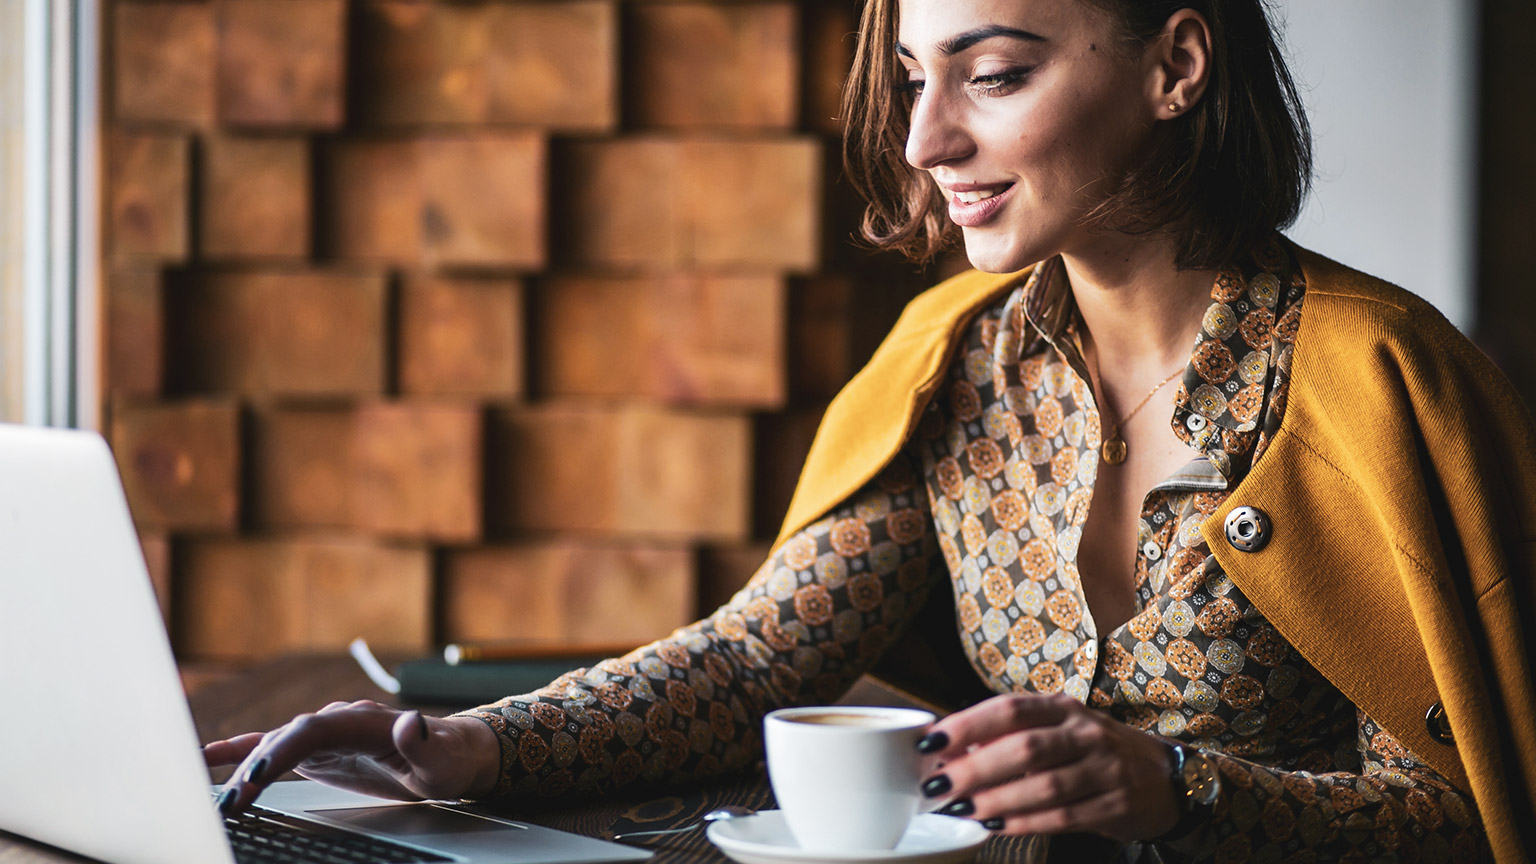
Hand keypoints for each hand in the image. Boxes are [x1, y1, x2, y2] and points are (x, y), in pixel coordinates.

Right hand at [203, 700, 499, 813]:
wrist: (451, 753)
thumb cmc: (447, 758)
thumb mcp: (443, 758)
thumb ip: (424, 741)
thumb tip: (411, 721)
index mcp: (364, 721)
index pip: (313, 730)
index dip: (283, 749)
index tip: (258, 774)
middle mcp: (339, 721)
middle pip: (287, 738)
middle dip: (255, 767)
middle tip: (232, 801)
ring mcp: (327, 734)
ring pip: (276, 745)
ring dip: (244, 768)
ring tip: (217, 796)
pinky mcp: (320, 750)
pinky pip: (276, 748)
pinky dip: (243, 751)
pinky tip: (211, 759)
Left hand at [916, 692, 1178, 840]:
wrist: (1164, 777)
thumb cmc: (1093, 750)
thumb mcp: (1059, 729)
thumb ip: (1011, 735)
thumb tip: (951, 748)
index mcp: (1063, 708)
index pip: (1009, 709)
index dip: (967, 725)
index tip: (931, 742)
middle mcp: (1085, 733)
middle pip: (1024, 747)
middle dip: (974, 768)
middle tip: (939, 786)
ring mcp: (1104, 768)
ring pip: (1044, 785)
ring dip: (997, 799)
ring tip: (962, 809)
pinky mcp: (1115, 805)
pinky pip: (1064, 816)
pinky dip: (1026, 822)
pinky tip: (997, 825)